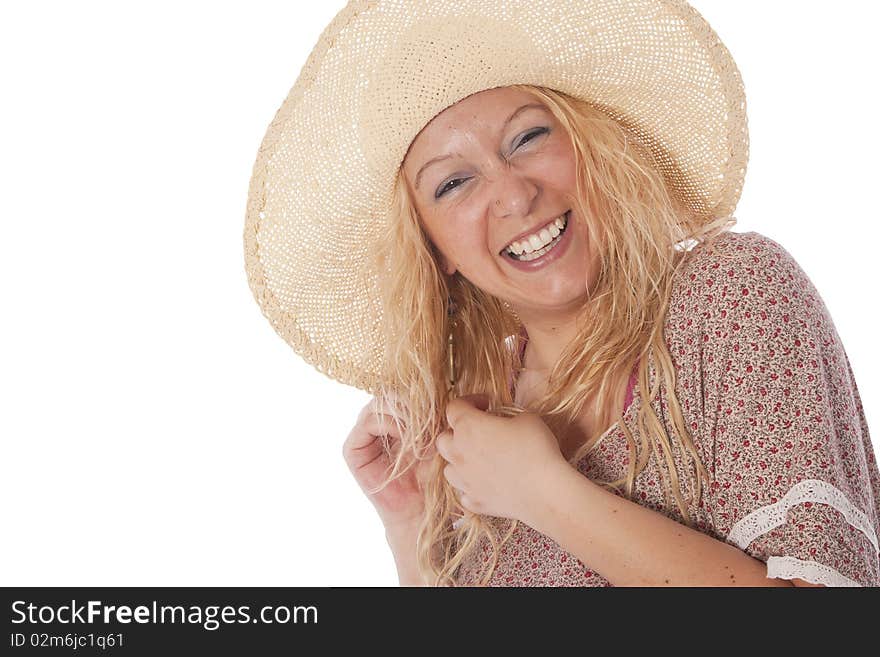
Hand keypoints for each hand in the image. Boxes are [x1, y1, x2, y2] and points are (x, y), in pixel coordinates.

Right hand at [343, 397, 431, 531]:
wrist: (420, 510)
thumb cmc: (431, 475)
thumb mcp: (435, 437)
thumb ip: (430, 412)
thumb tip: (435, 388)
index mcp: (393, 417)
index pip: (401, 391)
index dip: (419, 396)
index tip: (439, 411)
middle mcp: (375, 423)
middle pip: (389, 394)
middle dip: (411, 404)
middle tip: (430, 421)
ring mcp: (362, 435)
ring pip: (379, 404)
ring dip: (403, 415)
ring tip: (421, 434)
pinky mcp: (353, 450)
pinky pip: (369, 422)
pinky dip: (389, 425)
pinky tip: (407, 441)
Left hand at [436, 393, 567, 523]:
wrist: (545, 492)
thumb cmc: (536, 449)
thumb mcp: (526, 418)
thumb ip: (506, 417)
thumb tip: (503, 423)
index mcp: (468, 427)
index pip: (454, 407)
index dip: (469, 401)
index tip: (486, 404)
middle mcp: (459, 454)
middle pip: (443, 439)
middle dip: (456, 431)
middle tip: (478, 430)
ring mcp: (465, 481)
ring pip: (448, 468)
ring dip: (459, 460)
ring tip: (479, 458)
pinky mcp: (475, 502)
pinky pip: (464, 492)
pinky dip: (471, 486)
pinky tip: (486, 482)